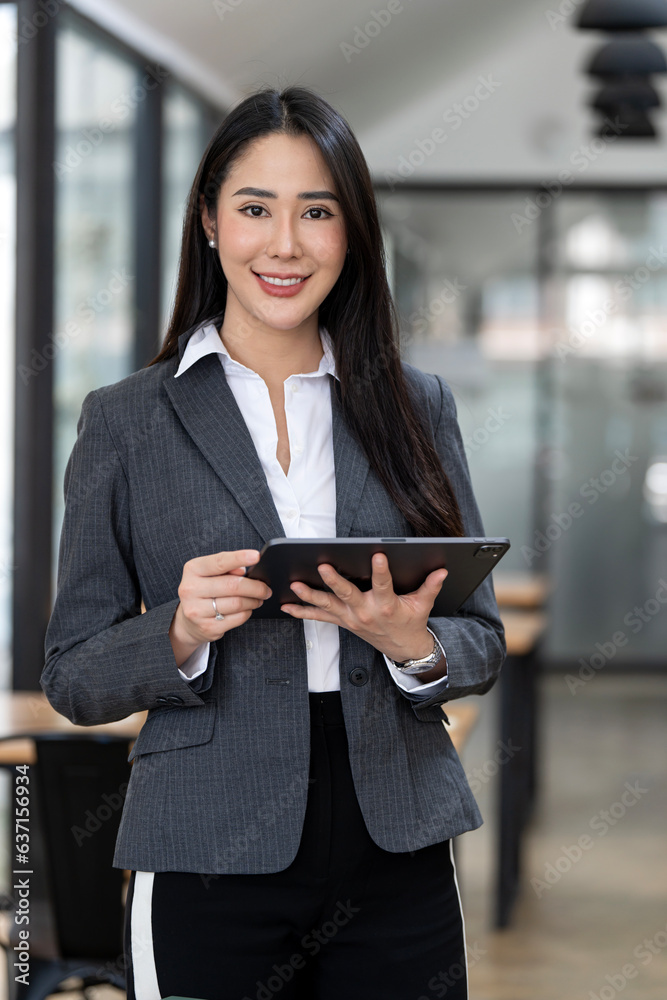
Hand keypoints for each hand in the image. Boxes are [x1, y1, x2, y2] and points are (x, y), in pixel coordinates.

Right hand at [169, 549, 271, 665]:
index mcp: (193, 569)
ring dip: (253, 601)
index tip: (257, 556)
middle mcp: (190, 589)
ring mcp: (197, 610)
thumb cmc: (204, 590)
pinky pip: (237, 618)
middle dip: (255, 587)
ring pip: (237, 603)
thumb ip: (225, 568)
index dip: (240, 558)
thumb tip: (243, 570)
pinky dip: (247, 612)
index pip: (220, 562)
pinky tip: (247, 609)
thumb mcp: (209, 573)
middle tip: (266, 589)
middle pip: (233, 585)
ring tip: (258, 599)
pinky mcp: (207, 627)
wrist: (187, 621)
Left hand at [280, 553, 447, 661]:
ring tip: (295, 584)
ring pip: (328, 605)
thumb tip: (442, 570)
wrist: (403, 649)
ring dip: (310, 595)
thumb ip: (430, 586)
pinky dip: (303, 612)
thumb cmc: (411, 622)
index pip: (383, 584)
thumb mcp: (423, 604)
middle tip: (322, 566)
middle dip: (334, 580)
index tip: (378, 555)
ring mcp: (351, 618)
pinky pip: (320, 618)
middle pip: (347, 594)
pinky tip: (287, 605)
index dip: (381, 570)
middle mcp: (365, 612)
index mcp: (386, 604)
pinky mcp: (343, 622)